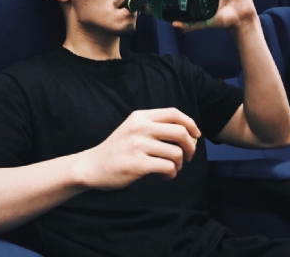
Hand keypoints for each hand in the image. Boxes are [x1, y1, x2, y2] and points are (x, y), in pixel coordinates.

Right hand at [77, 108, 200, 190]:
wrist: (93, 166)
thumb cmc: (118, 148)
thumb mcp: (133, 128)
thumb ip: (155, 127)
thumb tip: (188, 134)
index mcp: (140, 116)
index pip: (173, 113)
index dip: (190, 123)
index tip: (196, 135)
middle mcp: (140, 127)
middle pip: (180, 132)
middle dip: (191, 146)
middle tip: (189, 156)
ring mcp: (138, 145)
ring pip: (176, 152)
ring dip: (179, 164)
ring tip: (171, 168)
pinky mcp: (138, 164)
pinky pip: (168, 167)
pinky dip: (171, 174)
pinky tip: (164, 176)